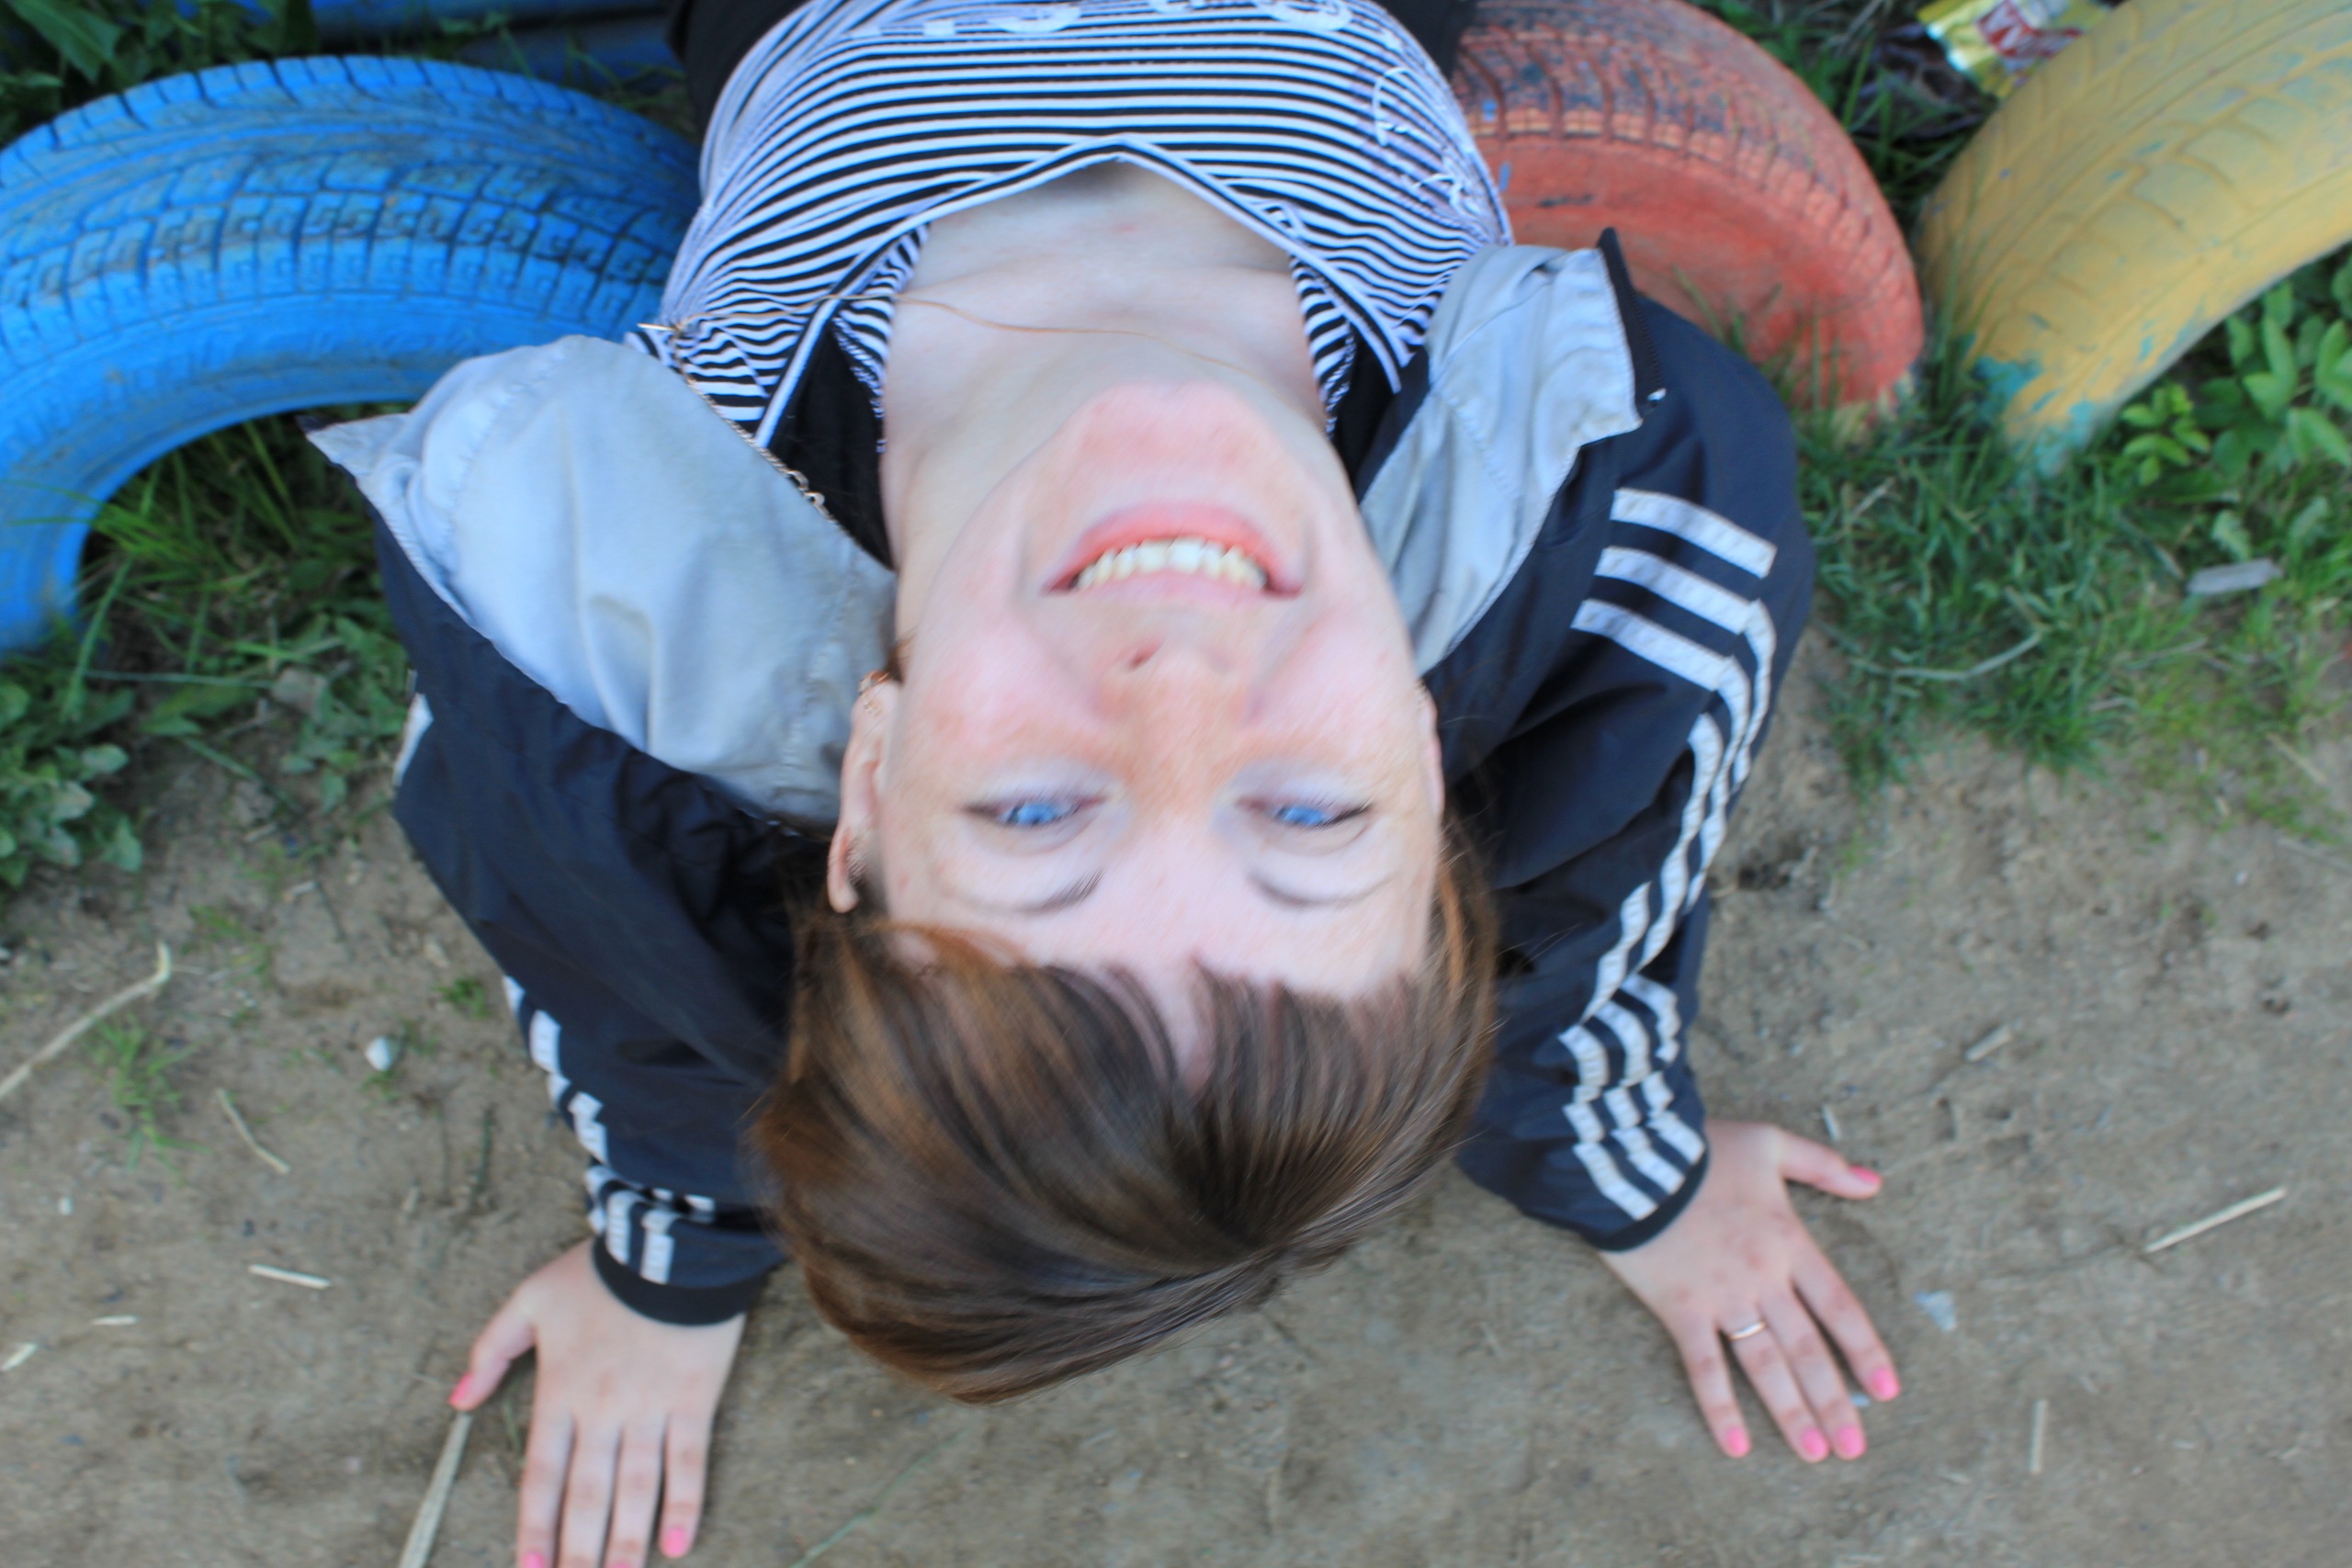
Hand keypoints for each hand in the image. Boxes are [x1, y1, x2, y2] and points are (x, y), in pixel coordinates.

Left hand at [451, 1241, 744, 1566]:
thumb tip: (457, 1401)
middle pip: (588, 1495)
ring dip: (626, 1542)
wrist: (668, 1245)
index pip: (541, 1476)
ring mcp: (650, 1409)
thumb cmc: (597, 1272)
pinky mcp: (694, 1400)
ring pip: (635, 1489)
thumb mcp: (529, 1300)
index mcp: (559, 1393)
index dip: (534, 1526)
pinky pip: (688, 1462)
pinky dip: (684, 1504)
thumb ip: (490, 1350)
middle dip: (580, 1550)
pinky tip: (676, 1543)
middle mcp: (602, 1411)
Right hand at [1599, 1119, 1897, 1463]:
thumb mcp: (1771, 1143)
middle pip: (1807, 1349)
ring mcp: (1723, 1298)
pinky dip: (1720, 1407)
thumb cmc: (1703, 1148)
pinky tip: (1736, 1445)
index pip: (1839, 1306)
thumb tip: (1874, 1182)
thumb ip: (1823, 1165)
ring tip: (1813, 1453)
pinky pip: (1703, 1366)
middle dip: (1834, 1401)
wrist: (1636, 1157)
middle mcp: (1763, 1278)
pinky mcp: (1681, 1309)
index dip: (1865, 1349)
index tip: (1888, 1391)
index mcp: (1789, 1242)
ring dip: (1791, 1412)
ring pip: (1765, 1365)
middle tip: (1853, 1448)